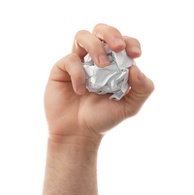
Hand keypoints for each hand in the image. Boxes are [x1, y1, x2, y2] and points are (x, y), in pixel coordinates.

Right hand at [44, 23, 153, 142]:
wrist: (78, 133)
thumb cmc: (102, 119)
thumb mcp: (129, 107)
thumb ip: (142, 89)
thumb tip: (136, 67)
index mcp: (113, 66)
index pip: (123, 43)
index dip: (131, 42)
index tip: (135, 54)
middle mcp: (95, 61)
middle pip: (101, 31)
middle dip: (111, 34)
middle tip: (118, 48)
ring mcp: (78, 63)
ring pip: (83, 36)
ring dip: (95, 46)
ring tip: (101, 65)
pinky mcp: (62, 69)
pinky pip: (70, 60)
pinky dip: (78, 73)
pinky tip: (80, 91)